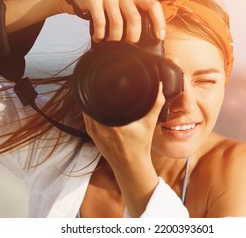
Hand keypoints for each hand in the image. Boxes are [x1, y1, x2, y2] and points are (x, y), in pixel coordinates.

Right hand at [64, 0, 165, 42]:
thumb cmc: (106, 5)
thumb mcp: (123, 5)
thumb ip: (134, 15)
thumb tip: (148, 40)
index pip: (153, 5)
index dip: (159, 22)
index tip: (159, 36)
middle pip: (135, 18)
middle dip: (133, 36)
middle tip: (129, 45)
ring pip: (117, 22)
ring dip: (115, 38)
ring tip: (111, 43)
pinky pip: (100, 22)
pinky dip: (100, 34)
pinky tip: (98, 38)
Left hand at [83, 84, 164, 216]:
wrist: (131, 166)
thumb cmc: (140, 146)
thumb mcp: (149, 124)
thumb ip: (155, 104)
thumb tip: (158, 87)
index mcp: (113, 124)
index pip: (99, 99)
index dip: (99, 87)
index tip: (104, 78)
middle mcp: (100, 127)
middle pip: (91, 101)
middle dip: (95, 90)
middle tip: (102, 80)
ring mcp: (93, 131)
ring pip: (86, 107)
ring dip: (91, 98)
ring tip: (97, 88)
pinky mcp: (91, 134)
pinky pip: (86, 116)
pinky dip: (89, 108)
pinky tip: (94, 101)